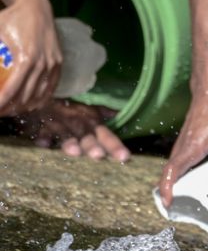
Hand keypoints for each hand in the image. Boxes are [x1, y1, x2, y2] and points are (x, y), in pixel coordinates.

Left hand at [0, 0, 60, 116]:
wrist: (36, 6)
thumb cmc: (10, 18)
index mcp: (26, 59)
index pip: (12, 90)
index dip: (1, 103)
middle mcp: (42, 63)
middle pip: (26, 96)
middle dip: (11, 109)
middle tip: (0, 112)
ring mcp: (53, 63)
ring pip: (40, 94)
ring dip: (25, 106)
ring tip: (12, 111)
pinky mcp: (59, 62)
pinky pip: (51, 86)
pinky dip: (42, 98)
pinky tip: (32, 105)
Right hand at [12, 99, 129, 160]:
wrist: (43, 94)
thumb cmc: (69, 106)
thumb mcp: (89, 109)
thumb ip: (105, 114)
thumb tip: (120, 114)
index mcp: (90, 120)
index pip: (105, 134)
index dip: (114, 145)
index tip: (124, 157)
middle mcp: (76, 123)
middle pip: (85, 135)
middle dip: (92, 145)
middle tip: (99, 155)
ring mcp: (57, 124)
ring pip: (64, 133)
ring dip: (70, 142)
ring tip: (75, 152)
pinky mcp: (39, 125)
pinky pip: (40, 131)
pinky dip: (42, 137)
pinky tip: (44, 143)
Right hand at [159, 91, 207, 206]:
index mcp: (191, 148)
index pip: (172, 171)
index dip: (167, 188)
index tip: (168, 202)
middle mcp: (182, 148)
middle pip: (168, 173)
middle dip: (167, 191)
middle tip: (173, 209)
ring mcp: (182, 145)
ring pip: (172, 167)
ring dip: (171, 182)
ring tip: (179, 200)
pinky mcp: (186, 143)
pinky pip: (177, 161)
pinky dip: (177, 173)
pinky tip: (188, 180)